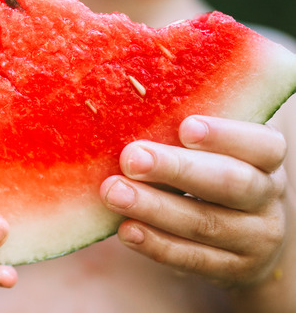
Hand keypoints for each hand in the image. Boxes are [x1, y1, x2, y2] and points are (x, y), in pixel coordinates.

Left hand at [100, 115, 287, 286]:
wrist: (250, 237)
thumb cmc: (216, 173)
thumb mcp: (218, 152)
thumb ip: (187, 138)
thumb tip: (131, 114)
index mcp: (267, 159)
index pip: (262, 145)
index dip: (225, 135)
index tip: (185, 127)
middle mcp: (268, 197)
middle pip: (230, 182)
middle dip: (176, 169)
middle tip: (131, 158)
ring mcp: (256, 238)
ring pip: (204, 223)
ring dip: (154, 208)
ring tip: (114, 193)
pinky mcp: (234, 269)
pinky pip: (193, 258)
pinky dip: (156, 243)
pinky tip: (126, 230)